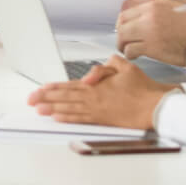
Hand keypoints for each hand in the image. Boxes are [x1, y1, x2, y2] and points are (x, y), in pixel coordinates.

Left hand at [26, 55, 174, 130]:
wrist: (154, 106)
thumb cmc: (142, 87)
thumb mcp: (124, 67)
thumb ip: (107, 65)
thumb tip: (91, 73)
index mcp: (97, 85)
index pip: (70, 85)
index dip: (54, 87)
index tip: (40, 89)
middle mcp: (94, 97)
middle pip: (65, 97)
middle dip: (46, 99)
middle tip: (31, 100)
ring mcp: (97, 109)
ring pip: (70, 108)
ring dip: (53, 109)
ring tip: (39, 110)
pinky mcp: (103, 119)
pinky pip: (82, 119)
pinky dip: (69, 119)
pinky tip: (58, 119)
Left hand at [115, 0, 185, 66]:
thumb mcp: (174, 4)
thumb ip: (156, 5)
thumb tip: (139, 12)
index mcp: (154, 1)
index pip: (126, 6)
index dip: (124, 18)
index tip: (125, 25)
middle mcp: (149, 13)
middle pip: (122, 20)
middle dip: (121, 30)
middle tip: (124, 38)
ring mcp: (149, 30)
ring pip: (123, 35)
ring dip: (123, 43)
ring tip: (127, 48)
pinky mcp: (152, 47)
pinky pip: (131, 49)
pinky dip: (130, 53)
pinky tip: (134, 55)